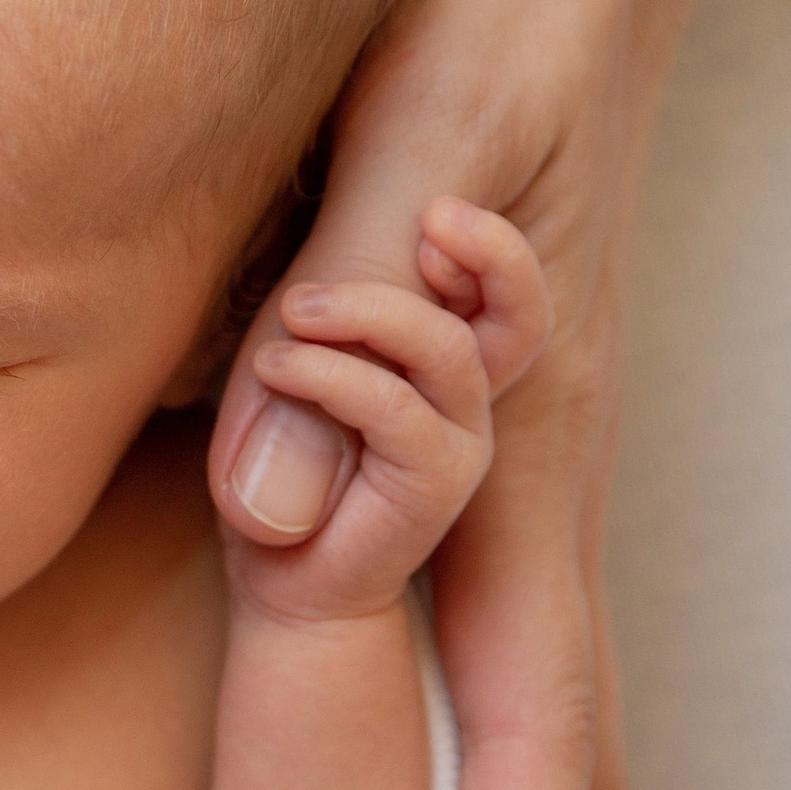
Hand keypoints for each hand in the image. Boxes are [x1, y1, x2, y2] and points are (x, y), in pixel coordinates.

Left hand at [210, 0, 705, 789]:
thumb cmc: (454, 55)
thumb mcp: (383, 176)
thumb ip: (333, 331)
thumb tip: (271, 502)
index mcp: (515, 487)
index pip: (528, 752)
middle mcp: (539, 529)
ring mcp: (531, 516)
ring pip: (553, 773)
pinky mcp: (499, 486)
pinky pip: (518, 692)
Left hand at [224, 207, 547, 628]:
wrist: (286, 584)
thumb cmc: (283, 460)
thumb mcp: (295, 357)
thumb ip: (322, 306)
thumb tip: (314, 236)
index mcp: (447, 352)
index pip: (505, 279)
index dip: (488, 237)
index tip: (430, 206)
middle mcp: (470, 392)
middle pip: (518, 306)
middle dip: (487, 248)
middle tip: (427, 213)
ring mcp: (460, 439)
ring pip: (445, 348)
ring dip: (367, 311)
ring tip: (294, 309)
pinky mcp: (434, 485)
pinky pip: (393, 408)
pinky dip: (328, 375)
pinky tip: (272, 366)